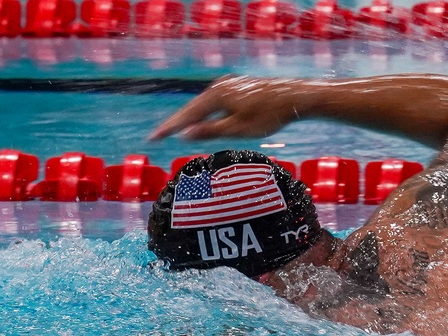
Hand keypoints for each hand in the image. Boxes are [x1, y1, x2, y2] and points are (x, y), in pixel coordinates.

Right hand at [149, 76, 308, 140]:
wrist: (295, 98)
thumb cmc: (269, 116)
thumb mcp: (238, 129)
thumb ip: (210, 131)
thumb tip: (185, 134)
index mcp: (217, 95)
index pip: (187, 115)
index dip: (169, 128)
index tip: (152, 138)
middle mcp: (220, 86)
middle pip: (193, 108)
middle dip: (175, 122)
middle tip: (157, 135)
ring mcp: (230, 85)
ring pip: (204, 105)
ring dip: (190, 118)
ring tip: (174, 130)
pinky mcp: (239, 88)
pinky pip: (215, 102)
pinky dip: (205, 113)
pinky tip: (202, 120)